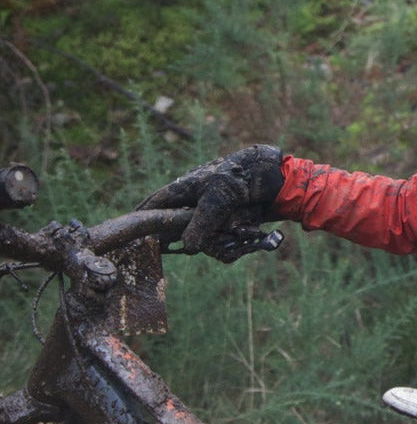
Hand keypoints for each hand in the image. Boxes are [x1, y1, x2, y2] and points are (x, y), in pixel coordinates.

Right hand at [137, 145, 283, 260]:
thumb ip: (201, 222)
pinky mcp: (232, 224)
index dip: (143, 214)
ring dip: (217, 241)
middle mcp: (198, 201)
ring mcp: (215, 214)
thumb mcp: (218, 197)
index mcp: (187, 187)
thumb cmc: (243, 176)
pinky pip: (225, 242)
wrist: (280, 178)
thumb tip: (186, 247)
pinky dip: (233, 244)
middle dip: (187, 237)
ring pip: (204, 238)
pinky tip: (247, 234)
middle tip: (190, 246)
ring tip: (234, 230)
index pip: (157, 202)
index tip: (129, 230)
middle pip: (179, 227)